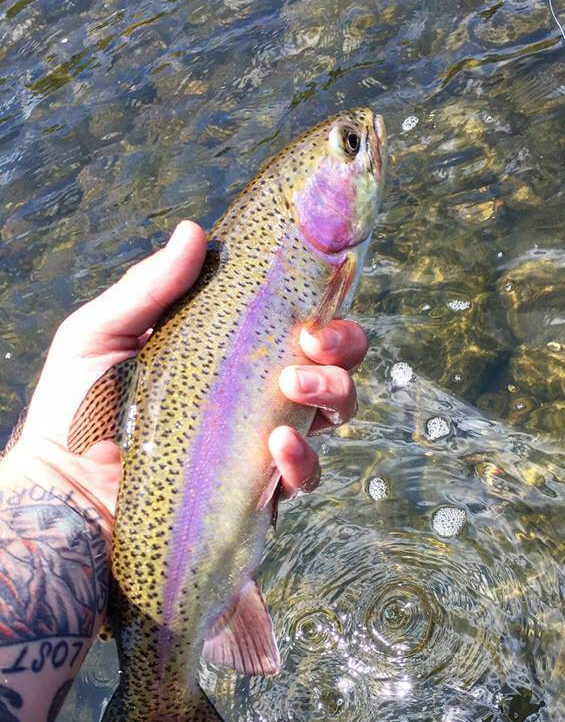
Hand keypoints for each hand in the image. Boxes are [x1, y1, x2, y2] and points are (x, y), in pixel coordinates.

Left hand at [0, 220, 367, 537]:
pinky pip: (305, 475)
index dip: (322, 308)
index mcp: (230, 350)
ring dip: (333, 394)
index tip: (313, 304)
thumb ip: (147, 288)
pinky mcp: (258, 489)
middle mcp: (256, 394)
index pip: (295, 321)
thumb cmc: (77, 408)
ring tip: (295, 389)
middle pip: (332, 363)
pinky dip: (304, 459)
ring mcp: (261, 442)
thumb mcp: (102, 334)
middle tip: (313, 345)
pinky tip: (278, 444)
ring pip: (333, 415)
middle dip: (343, 347)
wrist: (65, 487)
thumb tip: (194, 232)